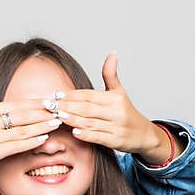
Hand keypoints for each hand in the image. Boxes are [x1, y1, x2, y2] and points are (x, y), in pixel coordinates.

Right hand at [0, 76, 59, 182]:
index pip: (14, 104)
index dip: (34, 102)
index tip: (49, 100)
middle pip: (21, 114)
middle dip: (42, 111)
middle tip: (59, 109)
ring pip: (22, 129)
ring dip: (41, 125)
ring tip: (57, 122)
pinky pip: (16, 145)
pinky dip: (31, 141)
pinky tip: (44, 138)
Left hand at [53, 52, 174, 164]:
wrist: (144, 134)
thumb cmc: (127, 112)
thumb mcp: (120, 92)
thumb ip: (111, 75)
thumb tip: (112, 53)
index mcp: (115, 99)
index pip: (89, 95)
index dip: (72, 94)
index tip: (56, 94)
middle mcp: (116, 112)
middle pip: (87, 108)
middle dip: (67, 106)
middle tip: (50, 105)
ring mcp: (116, 127)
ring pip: (90, 123)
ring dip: (73, 120)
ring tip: (58, 116)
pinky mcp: (115, 141)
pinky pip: (98, 137)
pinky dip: (86, 135)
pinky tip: (74, 132)